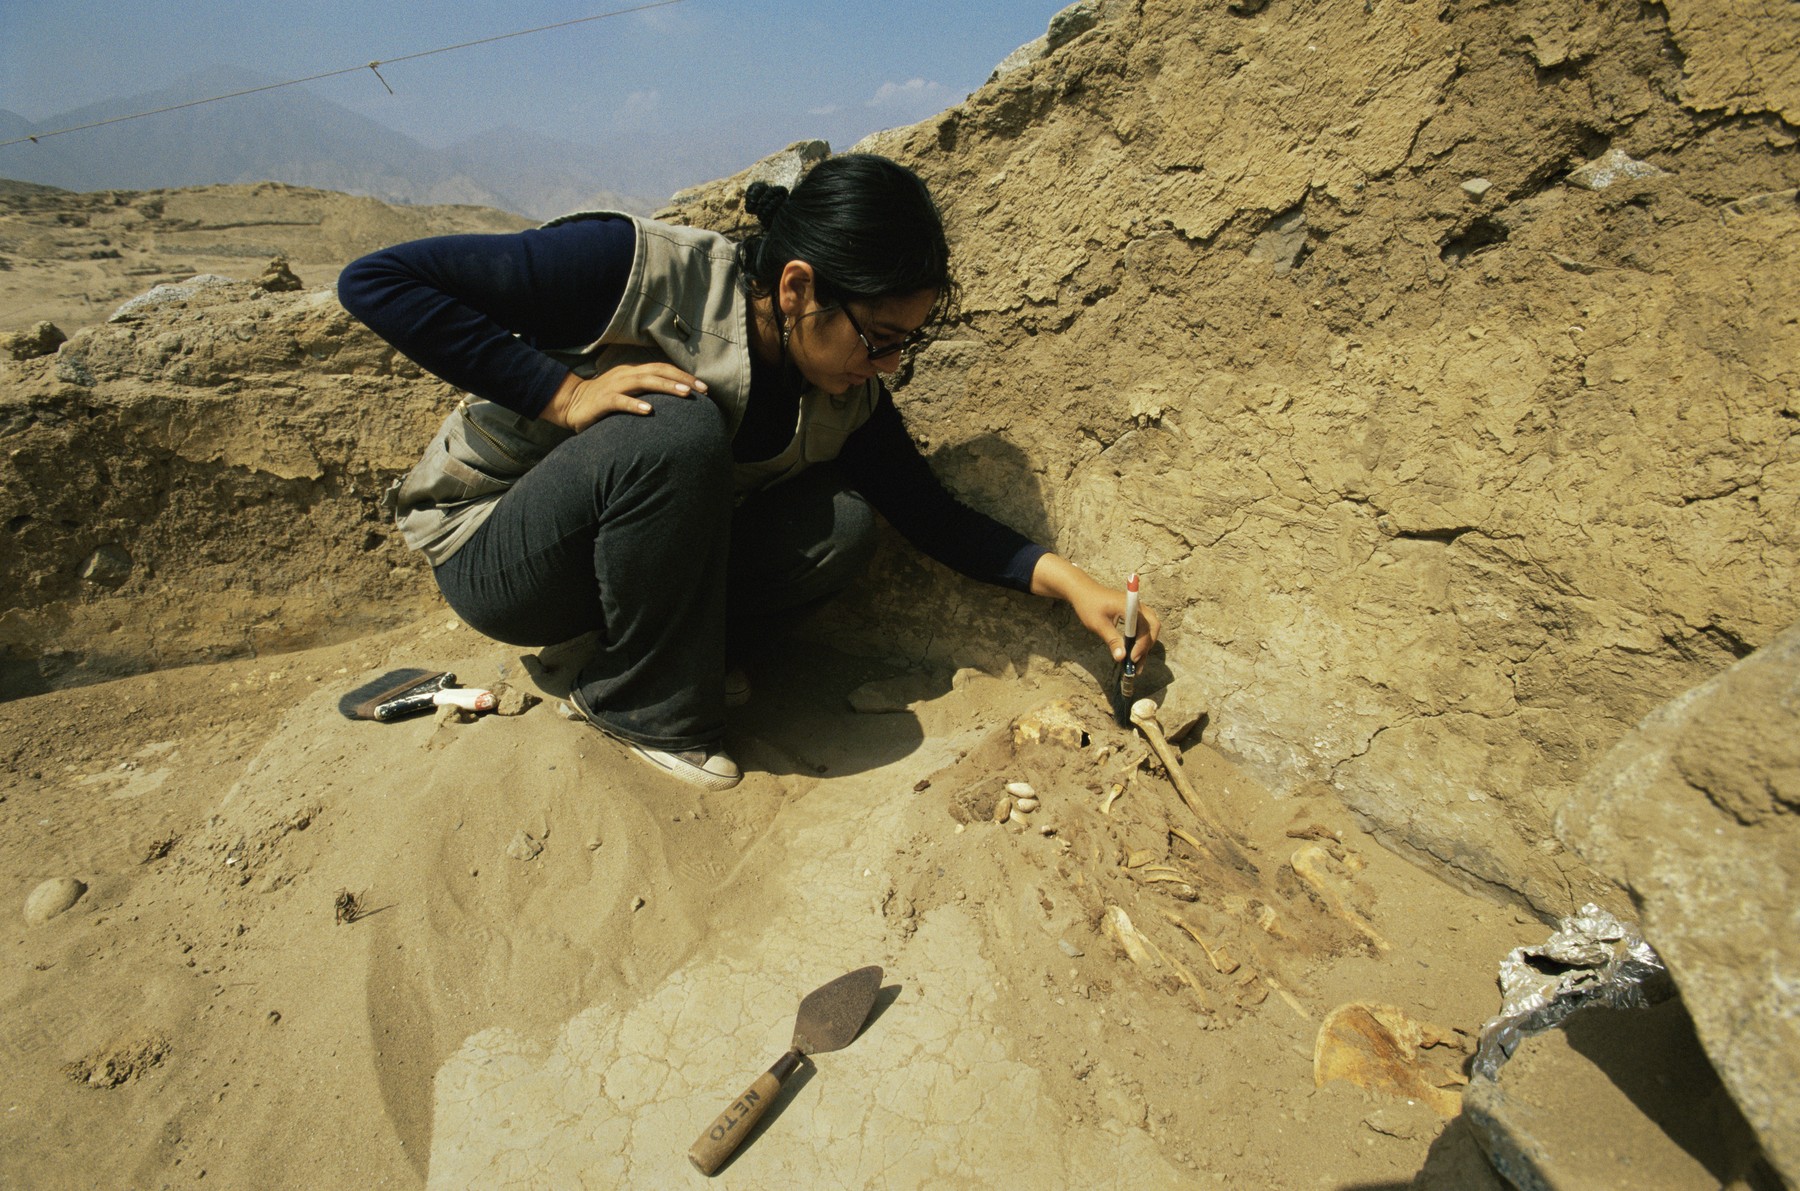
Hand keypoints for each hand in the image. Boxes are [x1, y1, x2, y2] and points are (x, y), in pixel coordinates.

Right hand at [539, 363, 708, 431]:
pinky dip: (635, 405)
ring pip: (643, 382)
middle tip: (702, 390)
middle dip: (682, 379)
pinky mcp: (602, 401)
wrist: (571, 403)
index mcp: (634, 372)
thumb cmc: (606, 401)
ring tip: (685, 393)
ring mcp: (614, 387)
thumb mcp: (629, 392)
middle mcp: (626, 375)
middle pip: (658, 371)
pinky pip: (620, 401)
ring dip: (666, 386)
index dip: (684, 375)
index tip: (704, 388)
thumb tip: (676, 400)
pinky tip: (649, 411)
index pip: (663, 369)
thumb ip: (648, 392)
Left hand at [1028, 553, 1161, 663]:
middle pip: (1153, 627)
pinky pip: (1143, 628)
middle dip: (1147, 646)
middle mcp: (1137, 606)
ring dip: (1145, 646)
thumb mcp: (1098, 624)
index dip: (1141, 644)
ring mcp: (1137, 609)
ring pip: (1150, 629)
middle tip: (1136, 664)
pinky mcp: (1134, 614)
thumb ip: (1112, 640)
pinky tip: (1132, 655)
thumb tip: (1121, 658)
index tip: (1132, 658)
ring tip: (1136, 666)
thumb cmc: (1089, 605)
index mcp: (1130, 606)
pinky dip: (1140, 642)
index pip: (1144, 626)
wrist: (1083, 591)